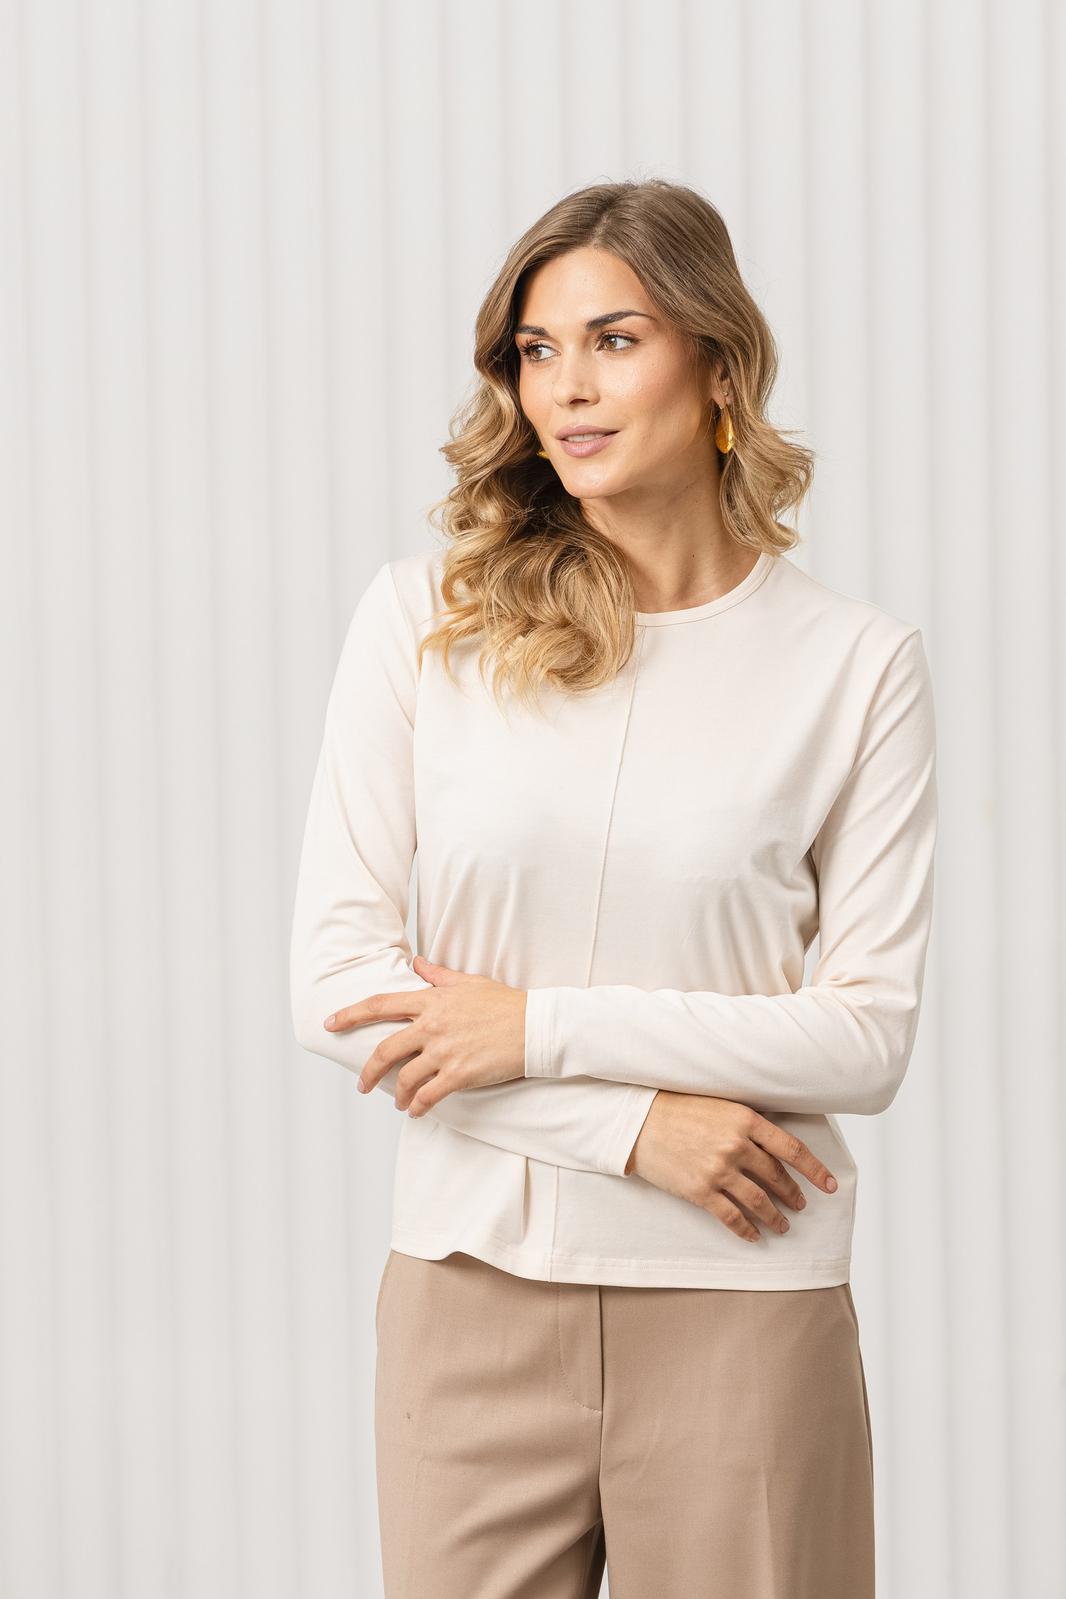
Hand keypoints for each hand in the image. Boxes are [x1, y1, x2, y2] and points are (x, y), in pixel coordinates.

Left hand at [324, 954, 527, 1114]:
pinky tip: (417, 1111)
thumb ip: (438, 976)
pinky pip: (429, 1095)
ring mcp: (445, 1051)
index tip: (330, 1024)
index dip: (350, 1015)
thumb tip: (417, 964)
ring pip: (405, 1078)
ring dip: (397, 1094)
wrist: (537, 1026)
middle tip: (362, 1084)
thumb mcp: (469, 982)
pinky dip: (419, 1107)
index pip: (381, 1005)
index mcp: (432, 1001)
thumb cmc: (505, 1003)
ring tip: (399, 1102)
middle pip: (385, 1050)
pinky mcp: (460, 1074)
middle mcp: (433, 1026)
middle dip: (368, 1071)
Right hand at [624, 1091, 837, 1242]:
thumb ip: (749, 1124)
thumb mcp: (721, 1106)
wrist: (639, 1122)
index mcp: (745, 1120)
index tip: (830, 1184)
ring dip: (775, 1216)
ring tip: (783, 1226)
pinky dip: (746, 1229)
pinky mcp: (700, 1191)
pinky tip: (754, 1235)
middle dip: (792, 1194)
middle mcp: (736, 1146)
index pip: (792, 1148)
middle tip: (800, 1204)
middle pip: (777, 1177)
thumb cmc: (678, 1109)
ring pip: (759, 1201)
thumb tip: (775, 1144)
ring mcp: (718, 1171)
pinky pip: (731, 1217)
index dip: (815, 1169)